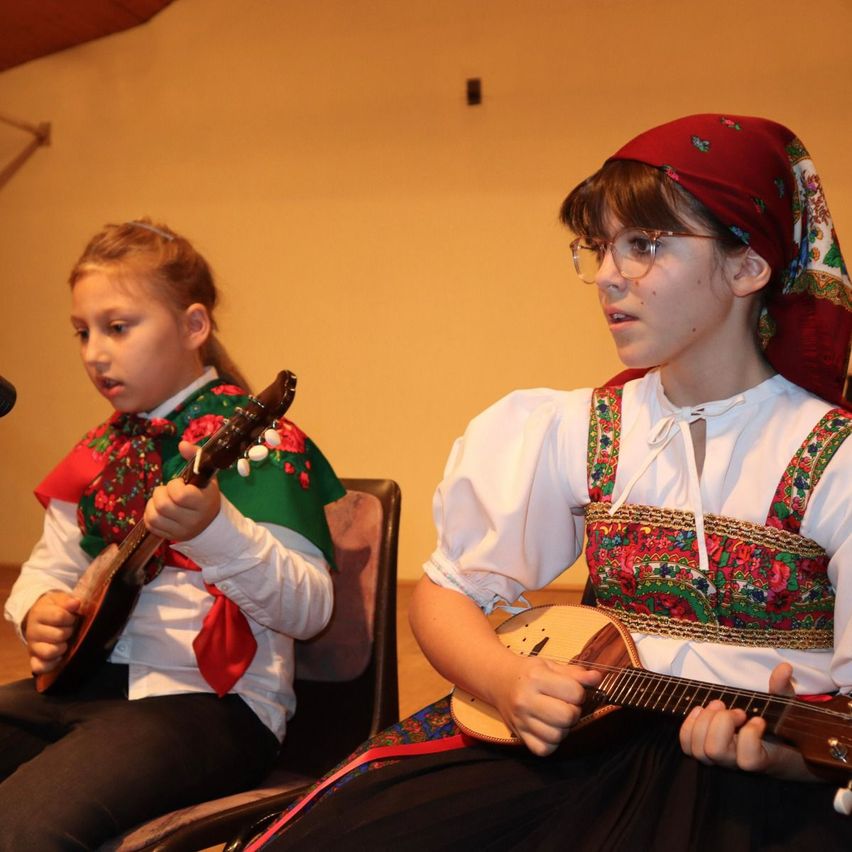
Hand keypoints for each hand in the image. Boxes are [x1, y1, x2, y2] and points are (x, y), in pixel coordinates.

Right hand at [23, 591, 80, 673]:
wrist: (41, 618)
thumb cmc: (55, 608)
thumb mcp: (60, 600)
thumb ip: (68, 601)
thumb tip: (76, 603)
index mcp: (39, 614)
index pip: (60, 616)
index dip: (70, 617)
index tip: (72, 617)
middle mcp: (32, 631)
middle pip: (58, 635)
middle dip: (69, 632)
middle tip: (69, 629)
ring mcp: (32, 646)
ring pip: (50, 652)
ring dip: (62, 647)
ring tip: (65, 642)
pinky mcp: (33, 659)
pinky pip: (40, 667)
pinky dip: (51, 664)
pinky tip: (59, 657)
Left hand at [143, 441, 221, 540]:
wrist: (210, 523)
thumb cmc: (205, 494)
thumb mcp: (204, 475)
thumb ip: (195, 457)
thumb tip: (181, 443)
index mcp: (203, 503)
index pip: (181, 495)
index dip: (174, 486)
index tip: (178, 484)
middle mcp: (193, 519)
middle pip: (164, 506)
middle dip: (160, 494)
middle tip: (166, 491)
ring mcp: (181, 531)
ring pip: (155, 516)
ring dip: (153, 504)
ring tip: (161, 500)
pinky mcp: (170, 537)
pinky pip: (151, 525)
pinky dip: (149, 514)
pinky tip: (158, 510)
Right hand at [494, 656, 601, 756]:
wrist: (499, 681)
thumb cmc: (530, 672)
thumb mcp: (551, 666)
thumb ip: (576, 673)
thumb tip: (598, 678)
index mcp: (536, 677)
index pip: (573, 692)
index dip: (579, 692)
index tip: (572, 690)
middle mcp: (526, 699)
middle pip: (566, 716)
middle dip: (573, 711)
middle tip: (566, 705)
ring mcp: (521, 719)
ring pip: (557, 735)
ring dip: (564, 728)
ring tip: (557, 717)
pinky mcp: (519, 735)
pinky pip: (544, 749)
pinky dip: (551, 742)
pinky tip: (549, 729)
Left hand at [679, 663, 813, 779]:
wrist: (768, 747)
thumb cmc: (776, 727)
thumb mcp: (782, 707)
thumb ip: (782, 688)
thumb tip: (784, 667)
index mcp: (761, 760)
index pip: (748, 761)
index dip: (750, 735)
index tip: (759, 719)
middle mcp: (736, 764)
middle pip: (716, 750)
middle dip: (722, 722)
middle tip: (737, 710)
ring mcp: (718, 760)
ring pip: (699, 749)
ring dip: (705, 720)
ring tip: (719, 706)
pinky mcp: (703, 751)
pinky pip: (687, 745)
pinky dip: (689, 725)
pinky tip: (700, 709)